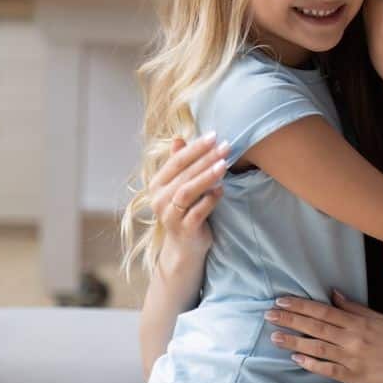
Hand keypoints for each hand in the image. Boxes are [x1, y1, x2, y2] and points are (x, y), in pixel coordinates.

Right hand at [150, 133, 228, 264]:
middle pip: (183, 174)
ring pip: (187, 192)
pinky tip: (221, 191)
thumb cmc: (185, 211)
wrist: (184, 247)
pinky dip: (210, 201)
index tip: (214, 135)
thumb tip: (178, 138)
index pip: (176, 161)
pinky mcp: (184, 230)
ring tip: (224, 165)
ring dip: (206, 177)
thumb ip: (179, 164)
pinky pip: (197, 212)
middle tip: (225, 147)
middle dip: (206, 159)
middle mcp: (159, 199)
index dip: (195, 148)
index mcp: (157, 185)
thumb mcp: (181, 186)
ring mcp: (170, 216)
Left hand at [267, 291, 382, 382]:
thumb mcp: (377, 317)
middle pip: (315, 326)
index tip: (282, 301)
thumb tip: (333, 293)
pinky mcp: (353, 376)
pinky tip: (296, 359)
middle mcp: (352, 338)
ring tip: (274, 337)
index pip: (323, 311)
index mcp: (357, 321)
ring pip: (317, 347)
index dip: (300, 306)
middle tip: (269, 314)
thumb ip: (353, 307)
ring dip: (294, 341)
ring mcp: (351, 357)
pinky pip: (328, 369)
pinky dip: (312, 364)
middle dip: (290, 320)